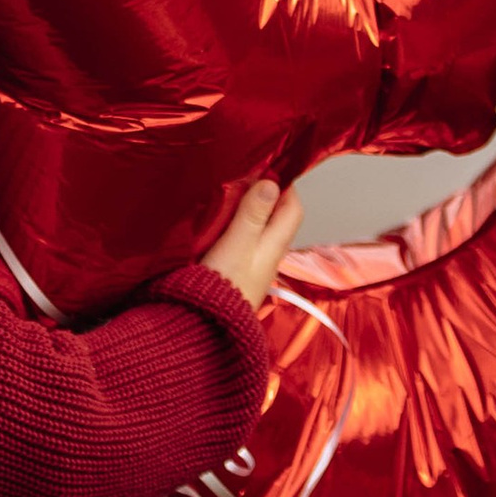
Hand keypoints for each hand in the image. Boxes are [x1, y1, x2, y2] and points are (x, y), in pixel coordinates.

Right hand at [198, 175, 305, 309]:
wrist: (203, 328)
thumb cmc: (222, 286)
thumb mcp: (237, 243)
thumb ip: (253, 214)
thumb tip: (272, 183)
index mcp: (274, 245)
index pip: (292, 208)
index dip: (285, 186)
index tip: (267, 168)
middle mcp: (268, 256)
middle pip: (277, 218)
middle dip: (265, 196)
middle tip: (246, 177)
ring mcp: (253, 266)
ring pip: (259, 230)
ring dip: (249, 212)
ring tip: (231, 195)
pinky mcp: (236, 274)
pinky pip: (243, 243)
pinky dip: (235, 229)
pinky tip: (219, 225)